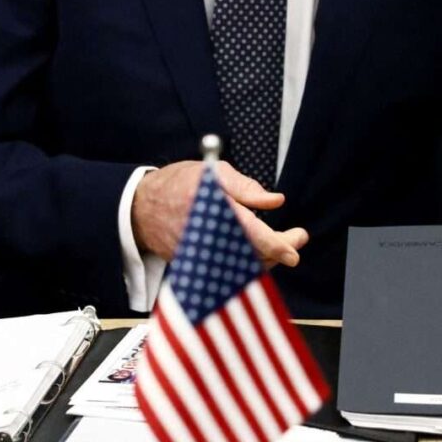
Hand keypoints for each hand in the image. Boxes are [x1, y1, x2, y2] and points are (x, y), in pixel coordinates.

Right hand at [132, 160, 308, 269]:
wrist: (142, 209)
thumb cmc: (177, 185)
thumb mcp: (212, 172)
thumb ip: (245, 188)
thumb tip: (275, 201)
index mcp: (215, 212)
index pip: (253, 235)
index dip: (277, 245)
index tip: (294, 251)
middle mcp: (211, 239)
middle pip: (254, 255)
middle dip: (281, 249)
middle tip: (299, 236)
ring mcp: (205, 256)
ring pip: (245, 266)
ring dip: (268, 256)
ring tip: (283, 240)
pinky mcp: (200, 266)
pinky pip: (232, 268)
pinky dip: (250, 261)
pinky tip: (260, 249)